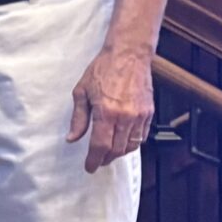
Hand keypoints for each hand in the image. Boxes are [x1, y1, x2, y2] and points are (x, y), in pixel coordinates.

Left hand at [69, 41, 154, 172]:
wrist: (128, 54)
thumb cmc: (103, 69)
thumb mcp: (82, 92)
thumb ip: (78, 118)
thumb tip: (72, 138)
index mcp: (106, 113)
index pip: (100, 146)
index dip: (94, 160)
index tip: (89, 167)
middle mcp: (125, 117)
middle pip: (117, 149)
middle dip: (106, 159)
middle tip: (97, 161)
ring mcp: (140, 115)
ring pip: (131, 145)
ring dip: (119, 153)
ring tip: (109, 153)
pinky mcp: (149, 112)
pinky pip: (142, 136)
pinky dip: (132, 143)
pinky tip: (123, 141)